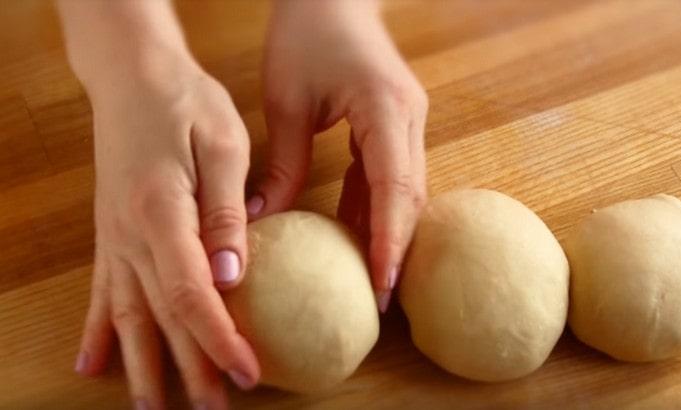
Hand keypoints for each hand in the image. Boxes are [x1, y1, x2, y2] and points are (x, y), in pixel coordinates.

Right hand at [74, 54, 258, 408]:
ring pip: (128, 316)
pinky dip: (97, 332)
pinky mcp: (112, 234)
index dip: (219, 340)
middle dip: (189, 370)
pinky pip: (102, 292)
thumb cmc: (187, 103)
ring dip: (142, 367)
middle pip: (162, 317)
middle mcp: (131, 236)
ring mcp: (116, 238)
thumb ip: (225, 212)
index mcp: (163, 214)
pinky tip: (91, 365)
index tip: (248, 373)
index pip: (192, 295)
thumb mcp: (223, 145)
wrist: (135, 77)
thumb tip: (232, 275)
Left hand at [254, 0, 428, 311]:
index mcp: (384, 109)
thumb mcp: (286, 101)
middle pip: (411, 196)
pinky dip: (375, 206)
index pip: (395, 187)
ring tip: (370, 280)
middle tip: (380, 300)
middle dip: (398, 248)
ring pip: (406, 189)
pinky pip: (390, 175)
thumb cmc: (305, 34)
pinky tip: (357, 235)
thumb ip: (282, 162)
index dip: (390, 239)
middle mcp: (407, 119)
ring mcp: (407, 121)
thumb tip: (265, 219)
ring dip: (390, 232)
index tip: (380, 284)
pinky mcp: (394, 124)